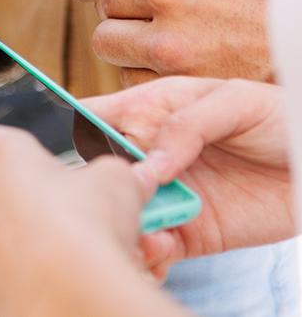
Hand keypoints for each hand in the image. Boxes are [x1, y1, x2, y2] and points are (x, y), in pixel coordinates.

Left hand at [0, 117, 185, 316]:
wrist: (81, 299)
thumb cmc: (92, 227)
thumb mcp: (116, 183)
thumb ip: (110, 175)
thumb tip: (130, 178)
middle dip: (28, 200)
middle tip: (72, 214)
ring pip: (3, 237)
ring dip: (34, 240)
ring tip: (79, 252)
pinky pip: (8, 275)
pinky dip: (32, 277)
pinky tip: (66, 279)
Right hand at [87, 77, 292, 273]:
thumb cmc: (281, 117)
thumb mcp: (236, 101)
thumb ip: (187, 124)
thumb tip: (151, 160)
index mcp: (150, 110)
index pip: (93, 117)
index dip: (74, 131)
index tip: (82, 152)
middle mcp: (150, 155)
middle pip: (102, 173)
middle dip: (96, 190)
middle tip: (112, 201)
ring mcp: (168, 194)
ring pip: (124, 214)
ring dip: (122, 227)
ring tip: (139, 231)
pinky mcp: (190, 232)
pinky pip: (155, 248)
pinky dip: (148, 255)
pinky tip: (157, 250)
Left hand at [94, 0, 275, 84]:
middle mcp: (166, 36)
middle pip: (104, 38)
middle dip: (120, 28)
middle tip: (148, 23)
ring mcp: (179, 74)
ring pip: (123, 70)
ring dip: (138, 59)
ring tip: (176, 45)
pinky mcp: (193, 100)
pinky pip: (150, 93)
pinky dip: (158, 82)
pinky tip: (187, 66)